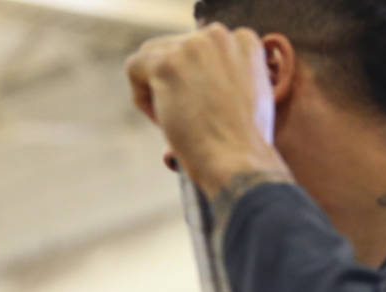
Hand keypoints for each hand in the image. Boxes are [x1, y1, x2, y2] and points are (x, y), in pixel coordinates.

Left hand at [125, 23, 289, 198]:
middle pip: (176, 50)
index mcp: (244, 41)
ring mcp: (193, 47)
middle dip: (175, 84)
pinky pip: (135, 68)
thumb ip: (228, 77)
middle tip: (186, 120)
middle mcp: (219, 36)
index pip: (201, 50)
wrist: (240, 162)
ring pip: (153, 56)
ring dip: (156, 89)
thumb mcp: (250, 97)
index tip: (202, 110)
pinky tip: (160, 120)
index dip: (195, 81)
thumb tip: (196, 82)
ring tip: (173, 122)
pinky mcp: (168, 64)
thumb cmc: (246, 145)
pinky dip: (141, 96)